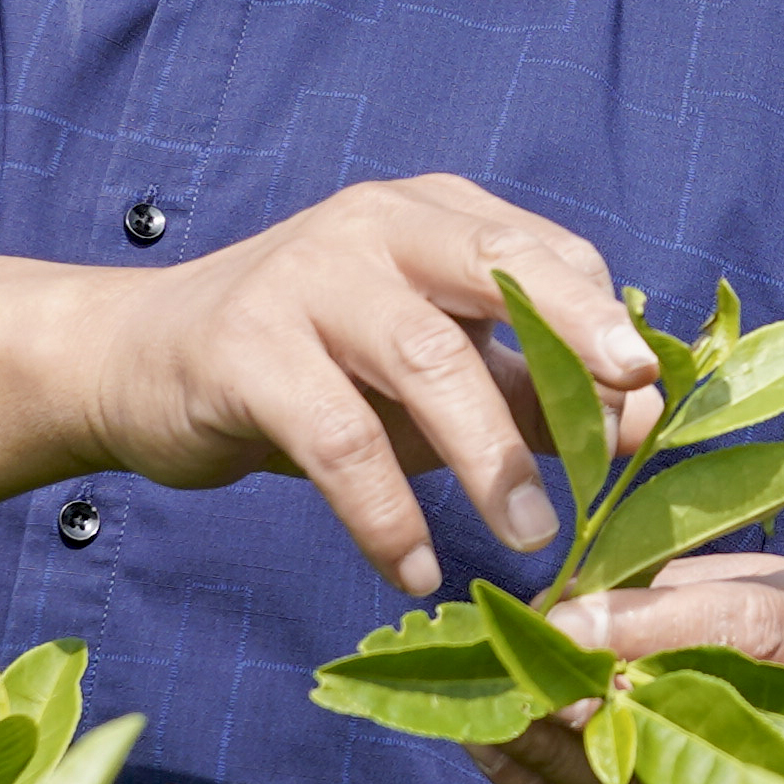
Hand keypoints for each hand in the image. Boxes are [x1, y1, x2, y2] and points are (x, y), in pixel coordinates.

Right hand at [75, 175, 655, 594]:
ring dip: (488, 457)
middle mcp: (374, 225)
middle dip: (575, 349)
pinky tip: (415, 568)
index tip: (648, 405)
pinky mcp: (244, 348)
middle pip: (499, 274)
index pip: (544, 253)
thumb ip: (523, 387)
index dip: (605, 328)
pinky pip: (337, 438)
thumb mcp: (424, 367)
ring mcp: (304, 278)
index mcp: (431, 215)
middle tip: (622, 438)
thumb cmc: (308, 366)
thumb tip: (636, 424)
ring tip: (529, 537)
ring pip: (425, 359)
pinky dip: (385, 513)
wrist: (135, 360)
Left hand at [474, 556, 783, 783]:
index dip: (648, 623)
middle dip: (572, 703)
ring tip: (472, 708)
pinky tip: (493, 755)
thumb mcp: (762, 583)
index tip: (558, 620)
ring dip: (540, 754)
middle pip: (683, 729)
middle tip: (492, 673)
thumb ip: (678, 585)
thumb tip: (564, 603)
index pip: (746, 626)